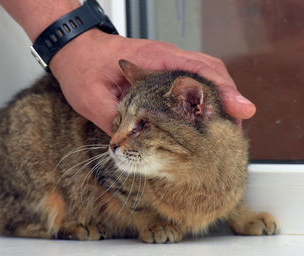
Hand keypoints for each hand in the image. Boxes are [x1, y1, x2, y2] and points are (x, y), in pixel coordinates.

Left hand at [50, 29, 255, 134]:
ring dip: (219, 96)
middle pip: (210, 70)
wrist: (75, 51)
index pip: (197, 68)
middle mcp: (164, 58)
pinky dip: (204, 96)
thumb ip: (114, 121)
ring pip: (204, 74)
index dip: (222, 88)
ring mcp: (165, 63)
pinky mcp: (161, 72)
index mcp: (152, 59)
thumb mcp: (92, 99)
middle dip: (228, 95)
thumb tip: (131, 148)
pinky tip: (205, 115)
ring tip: (227, 124)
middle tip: (238, 123)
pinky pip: (190, 81)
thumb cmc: (83, 67)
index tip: (239, 109)